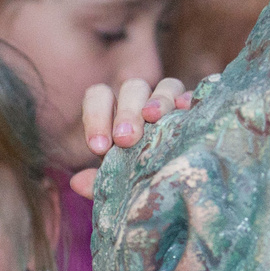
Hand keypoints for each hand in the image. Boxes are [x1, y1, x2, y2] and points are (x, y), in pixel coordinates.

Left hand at [69, 75, 211, 197]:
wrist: (172, 184)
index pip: (99, 96)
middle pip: (132, 88)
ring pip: (164, 86)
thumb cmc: (139, 177)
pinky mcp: (192, 109)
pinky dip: (186, 97)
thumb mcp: (118, 182)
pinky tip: (185, 108)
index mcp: (115, 113)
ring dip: (158, 100)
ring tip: (153, 117)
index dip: (96, 116)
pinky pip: (190, 94)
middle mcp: (141, 102)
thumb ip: (98, 182)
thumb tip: (77, 182)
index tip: (98, 147)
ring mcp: (169, 103)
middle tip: (125, 139)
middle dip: (127, 112)